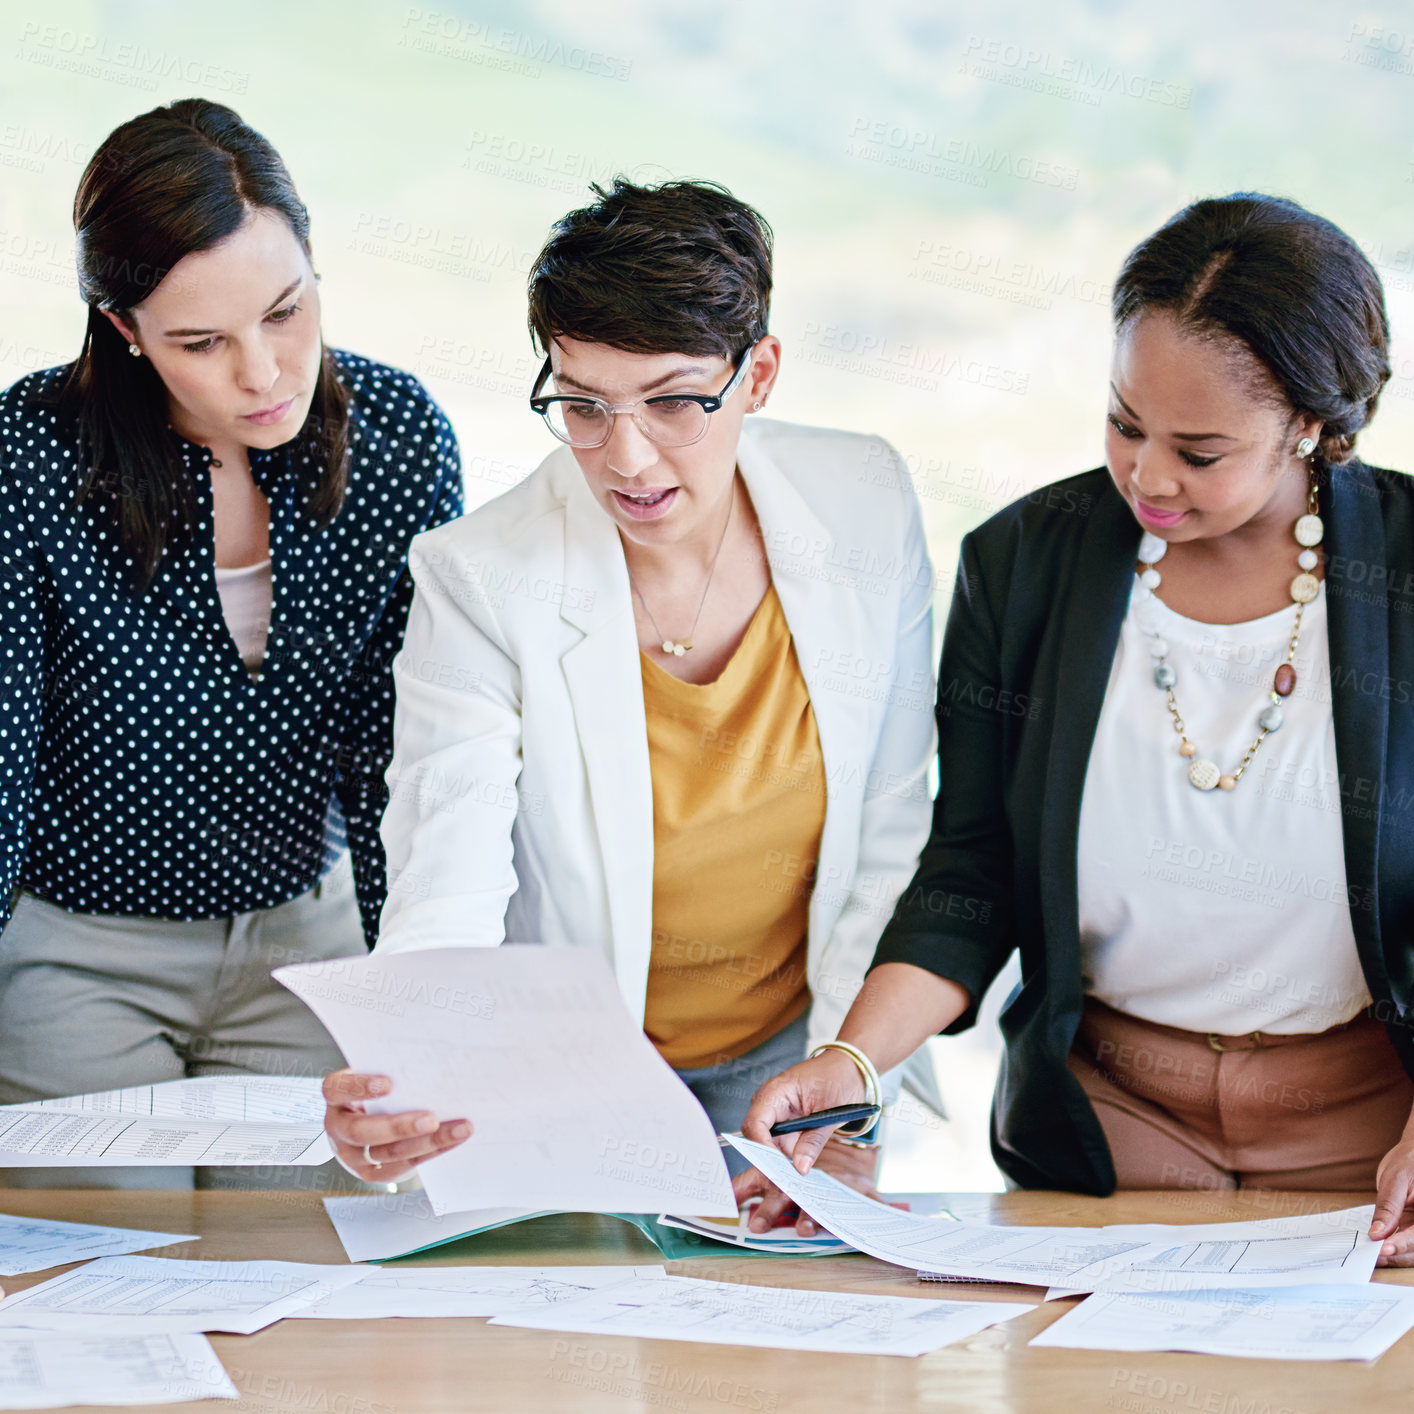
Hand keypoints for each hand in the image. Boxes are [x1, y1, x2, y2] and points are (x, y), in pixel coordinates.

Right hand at [322, 1069, 471, 1182]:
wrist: (366, 1123)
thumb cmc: (377, 1091)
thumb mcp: (376, 1073)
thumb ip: (393, 1068)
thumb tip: (432, 1058)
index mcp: (337, 1096)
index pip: (337, 1090)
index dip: (359, 1087)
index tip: (389, 1084)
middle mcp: (339, 1128)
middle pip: (362, 1131)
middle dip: (400, 1126)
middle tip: (432, 1118)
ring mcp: (353, 1155)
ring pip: (388, 1153)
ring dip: (428, 1142)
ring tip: (459, 1129)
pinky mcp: (373, 1173)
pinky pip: (403, 1166)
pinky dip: (433, 1151)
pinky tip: (454, 1139)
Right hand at [731, 1050, 867, 1232]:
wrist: (849, 1067)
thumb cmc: (840, 1077)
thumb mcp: (832, 1111)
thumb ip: (814, 1140)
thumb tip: (800, 1168)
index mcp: (777, 1091)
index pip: (756, 1122)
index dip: (762, 1148)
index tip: (778, 1169)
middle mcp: (771, 1102)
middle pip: (757, 1137)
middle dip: (768, 1162)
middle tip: (785, 1185)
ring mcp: (777, 1114)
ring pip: (768, 1145)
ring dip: (779, 1164)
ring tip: (793, 1184)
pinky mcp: (786, 1124)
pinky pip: (780, 1145)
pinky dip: (787, 1160)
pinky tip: (798, 1173)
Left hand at [1372, 1132, 1413, 1264]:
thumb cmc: (1409, 1161)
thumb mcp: (1395, 1179)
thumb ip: (1388, 1207)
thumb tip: (1377, 1233)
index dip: (1402, 1244)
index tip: (1383, 1249)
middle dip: (1396, 1255)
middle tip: (1372, 1257)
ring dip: (1395, 1256)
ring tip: (1372, 1255)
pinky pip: (1408, 1243)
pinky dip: (1394, 1248)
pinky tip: (1378, 1248)